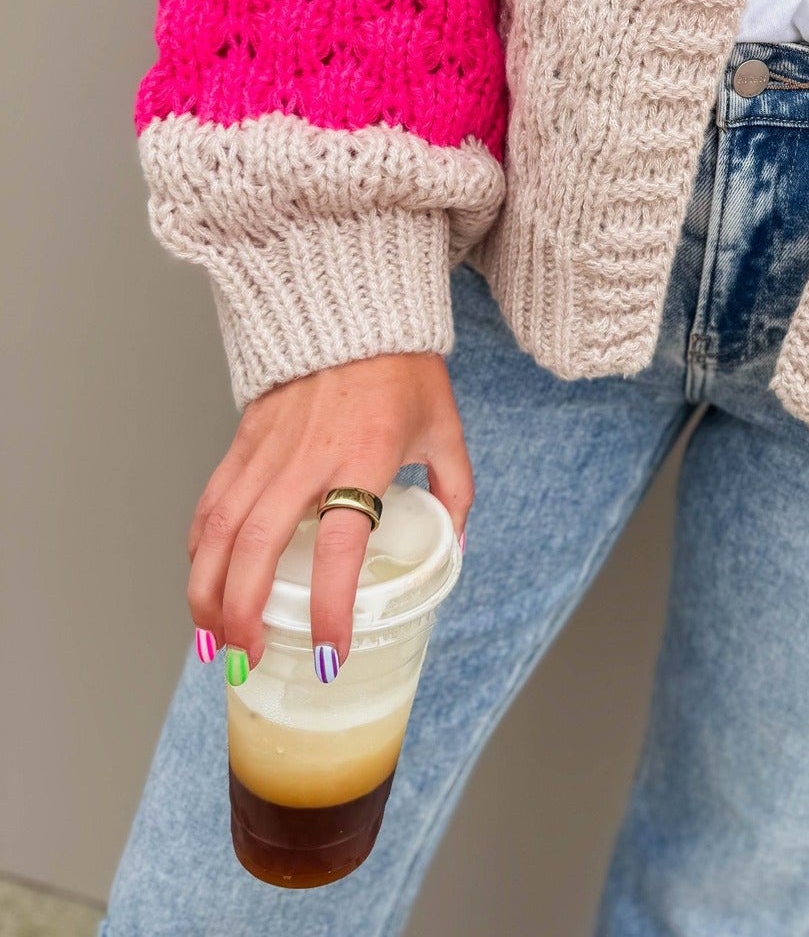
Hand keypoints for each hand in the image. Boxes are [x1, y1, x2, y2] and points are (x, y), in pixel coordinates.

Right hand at [187, 353, 470, 670]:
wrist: (358, 307)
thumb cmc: (405, 370)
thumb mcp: (444, 429)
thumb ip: (453, 490)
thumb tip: (452, 549)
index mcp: (366, 457)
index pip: (341, 545)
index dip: (331, 607)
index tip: (327, 656)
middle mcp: (308, 457)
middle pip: (258, 546)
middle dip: (245, 613)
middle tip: (250, 657)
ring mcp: (268, 447)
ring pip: (220, 530)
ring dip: (209, 591)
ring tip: (214, 638)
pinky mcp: (244, 437)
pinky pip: (212, 499)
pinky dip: (200, 546)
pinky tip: (202, 580)